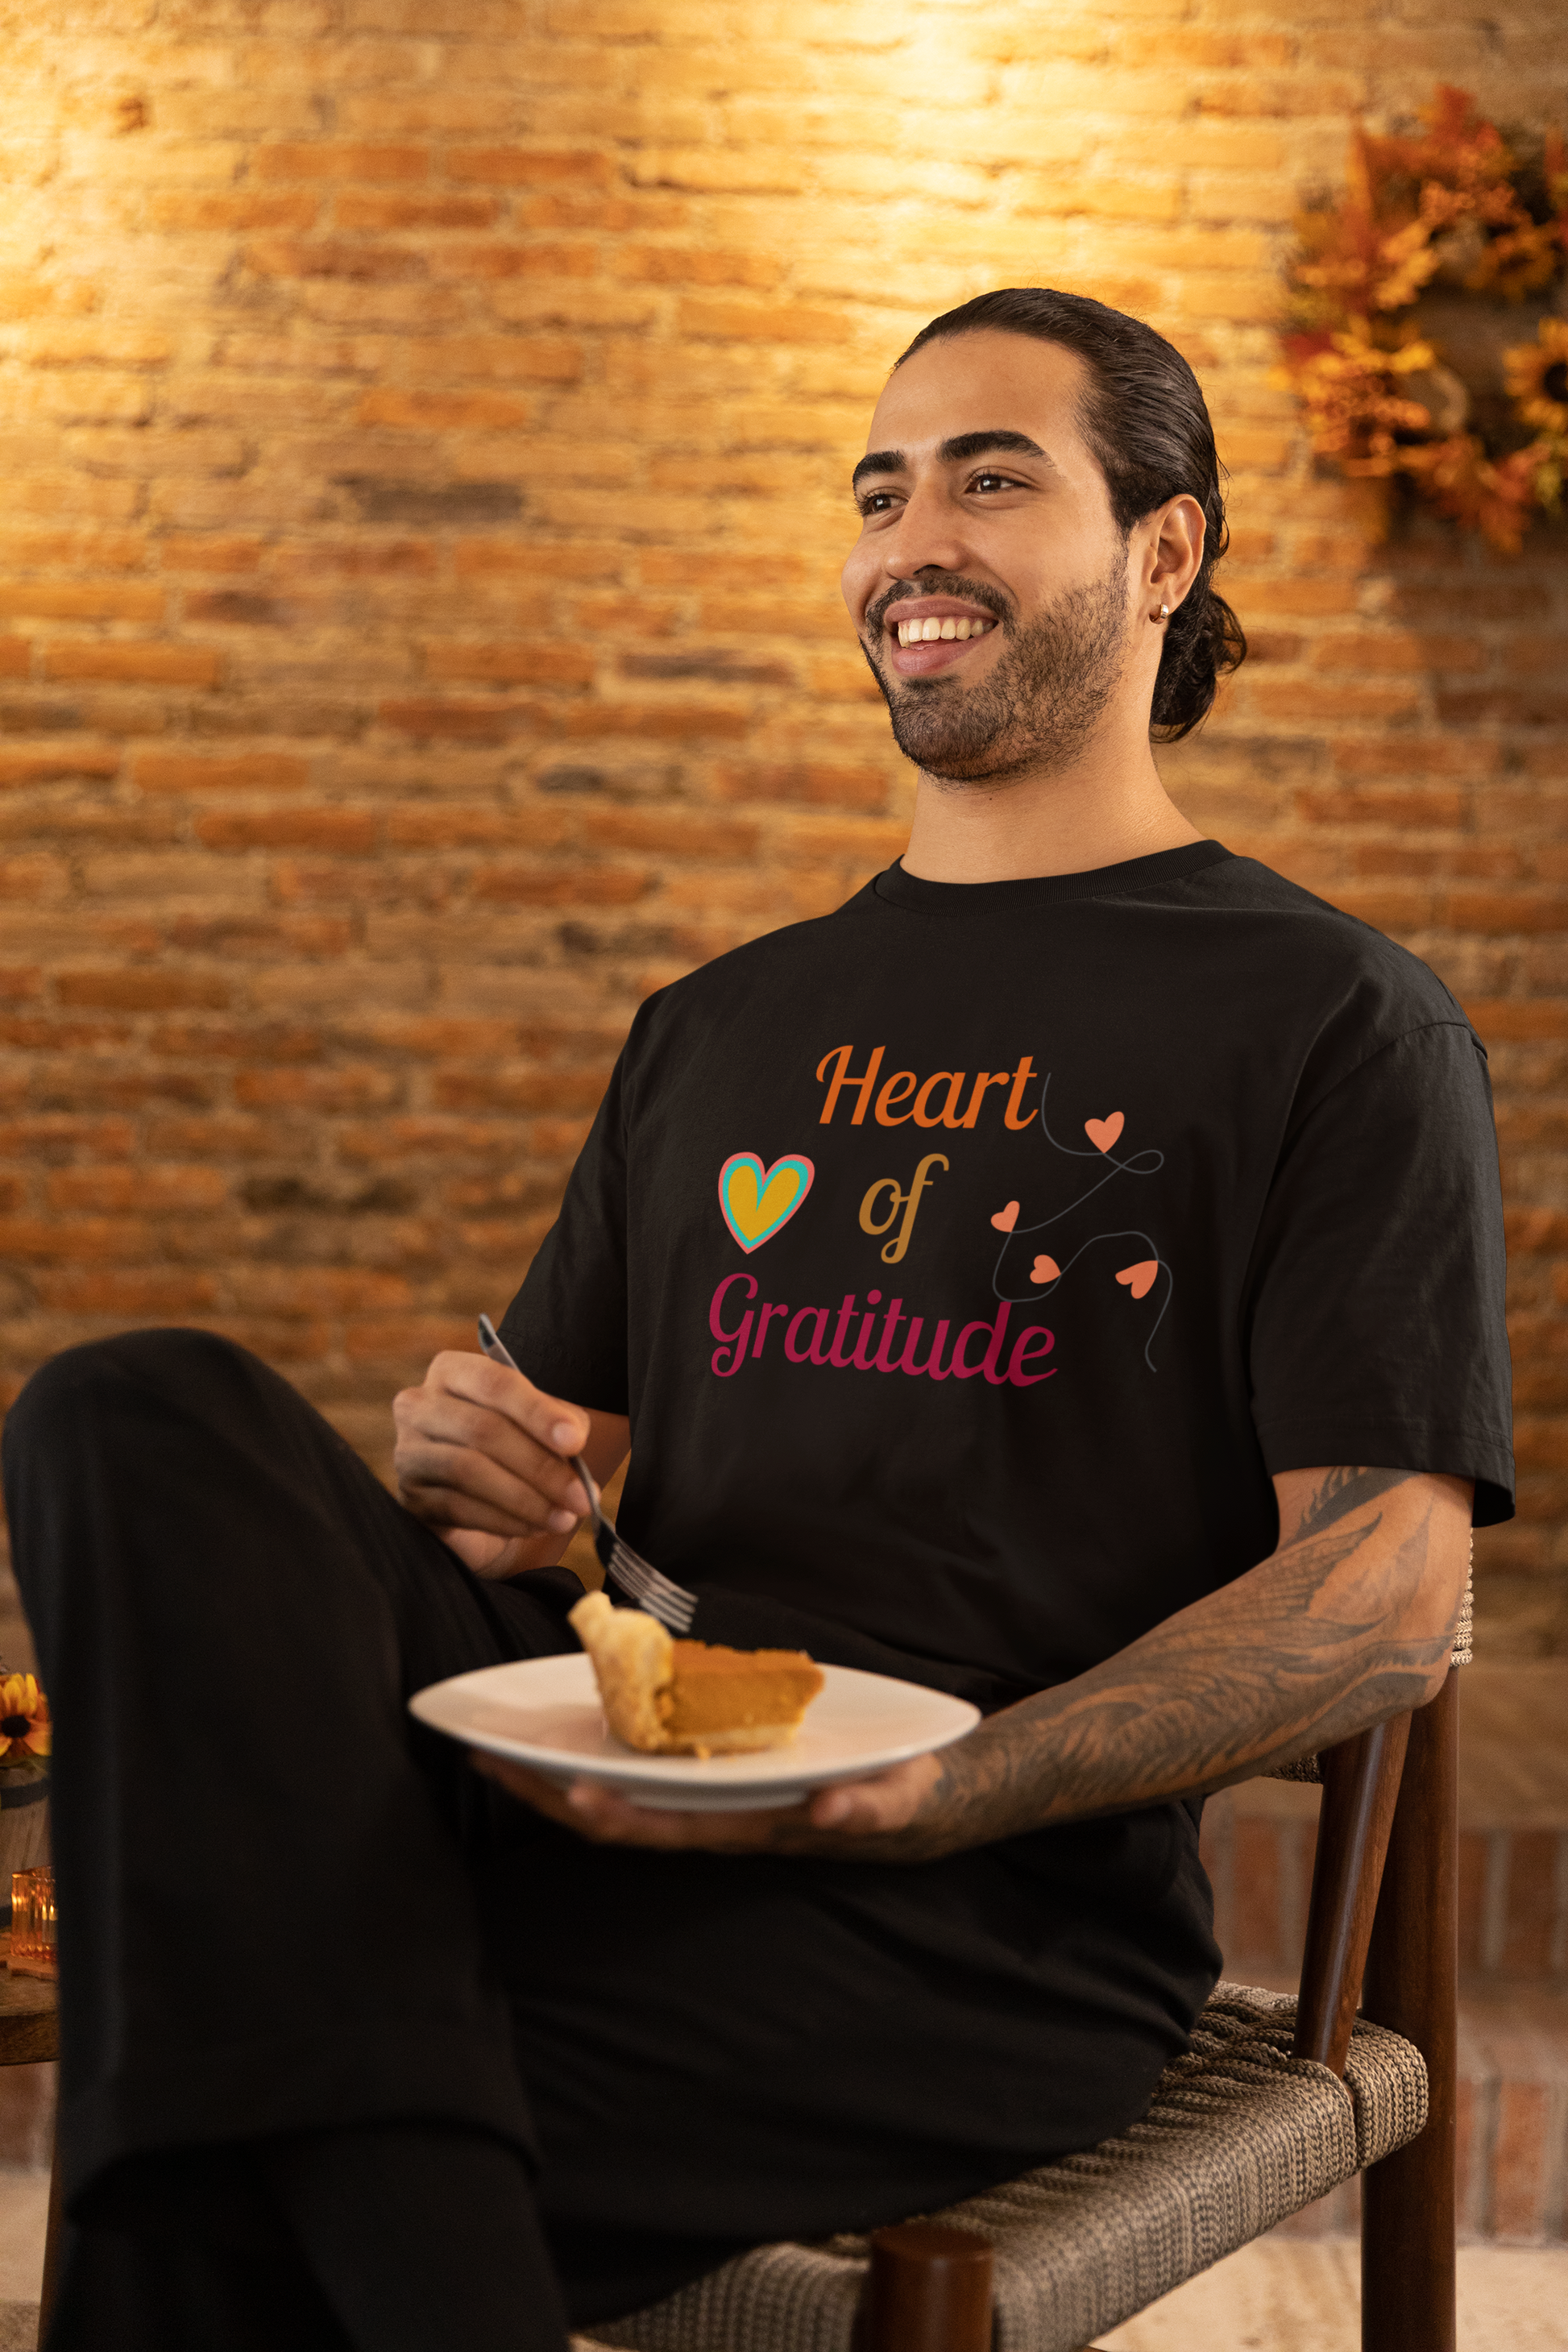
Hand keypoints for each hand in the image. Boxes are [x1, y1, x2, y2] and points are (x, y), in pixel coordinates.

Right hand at [393, 1350, 593, 1576]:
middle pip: (482, 1429)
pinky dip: (503, 1520)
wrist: (480, 1500)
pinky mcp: (409, 1497)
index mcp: (453, 1372)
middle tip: (581, 1496)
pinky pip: (457, 1507)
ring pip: (468, 1470)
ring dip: (525, 1499)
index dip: (537, 1412)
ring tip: (562, 1517)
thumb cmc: (513, 1449)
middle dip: (540, 1466)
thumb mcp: (539, 1426)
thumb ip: (558, 1423)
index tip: (575, 1441)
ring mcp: (408, 1451)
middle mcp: (419, 1404)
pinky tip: (533, 1526)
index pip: (495, 1382)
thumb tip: (573, 1438)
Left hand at [469, 1748, 946, 1856]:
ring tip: (493, 1748)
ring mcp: (706, 1799)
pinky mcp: (708, 1775)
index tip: (572, 1795)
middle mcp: (715, 1819)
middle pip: (616, 1818)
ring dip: (552, 1778)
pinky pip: (635, 1771)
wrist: (913, 1796)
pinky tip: (555, 1730)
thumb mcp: (893, 1800)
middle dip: (549, 1795)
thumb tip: (830, 1812)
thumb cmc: (898, 1795)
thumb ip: (865, 1808)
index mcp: (750, 1826)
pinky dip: (590, 1755)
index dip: (617, 1819)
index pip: (668, 1829)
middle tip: (484, 1759)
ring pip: (615, 1795)